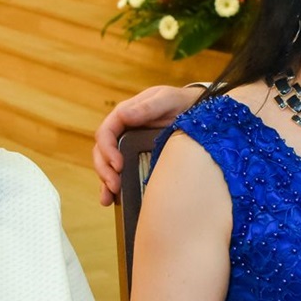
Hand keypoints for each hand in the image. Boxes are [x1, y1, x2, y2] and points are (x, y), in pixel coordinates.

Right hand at [93, 84, 204, 204]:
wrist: (197, 112)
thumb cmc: (181, 102)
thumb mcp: (167, 100)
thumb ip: (148, 107)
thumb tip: (124, 116)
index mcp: (125, 114)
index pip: (105, 133)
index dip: (107, 150)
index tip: (118, 165)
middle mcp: (122, 131)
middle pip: (102, 152)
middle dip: (104, 170)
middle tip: (114, 186)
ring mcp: (128, 146)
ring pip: (107, 165)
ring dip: (105, 181)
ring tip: (109, 197)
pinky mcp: (136, 158)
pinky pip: (120, 173)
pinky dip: (113, 187)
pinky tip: (112, 200)